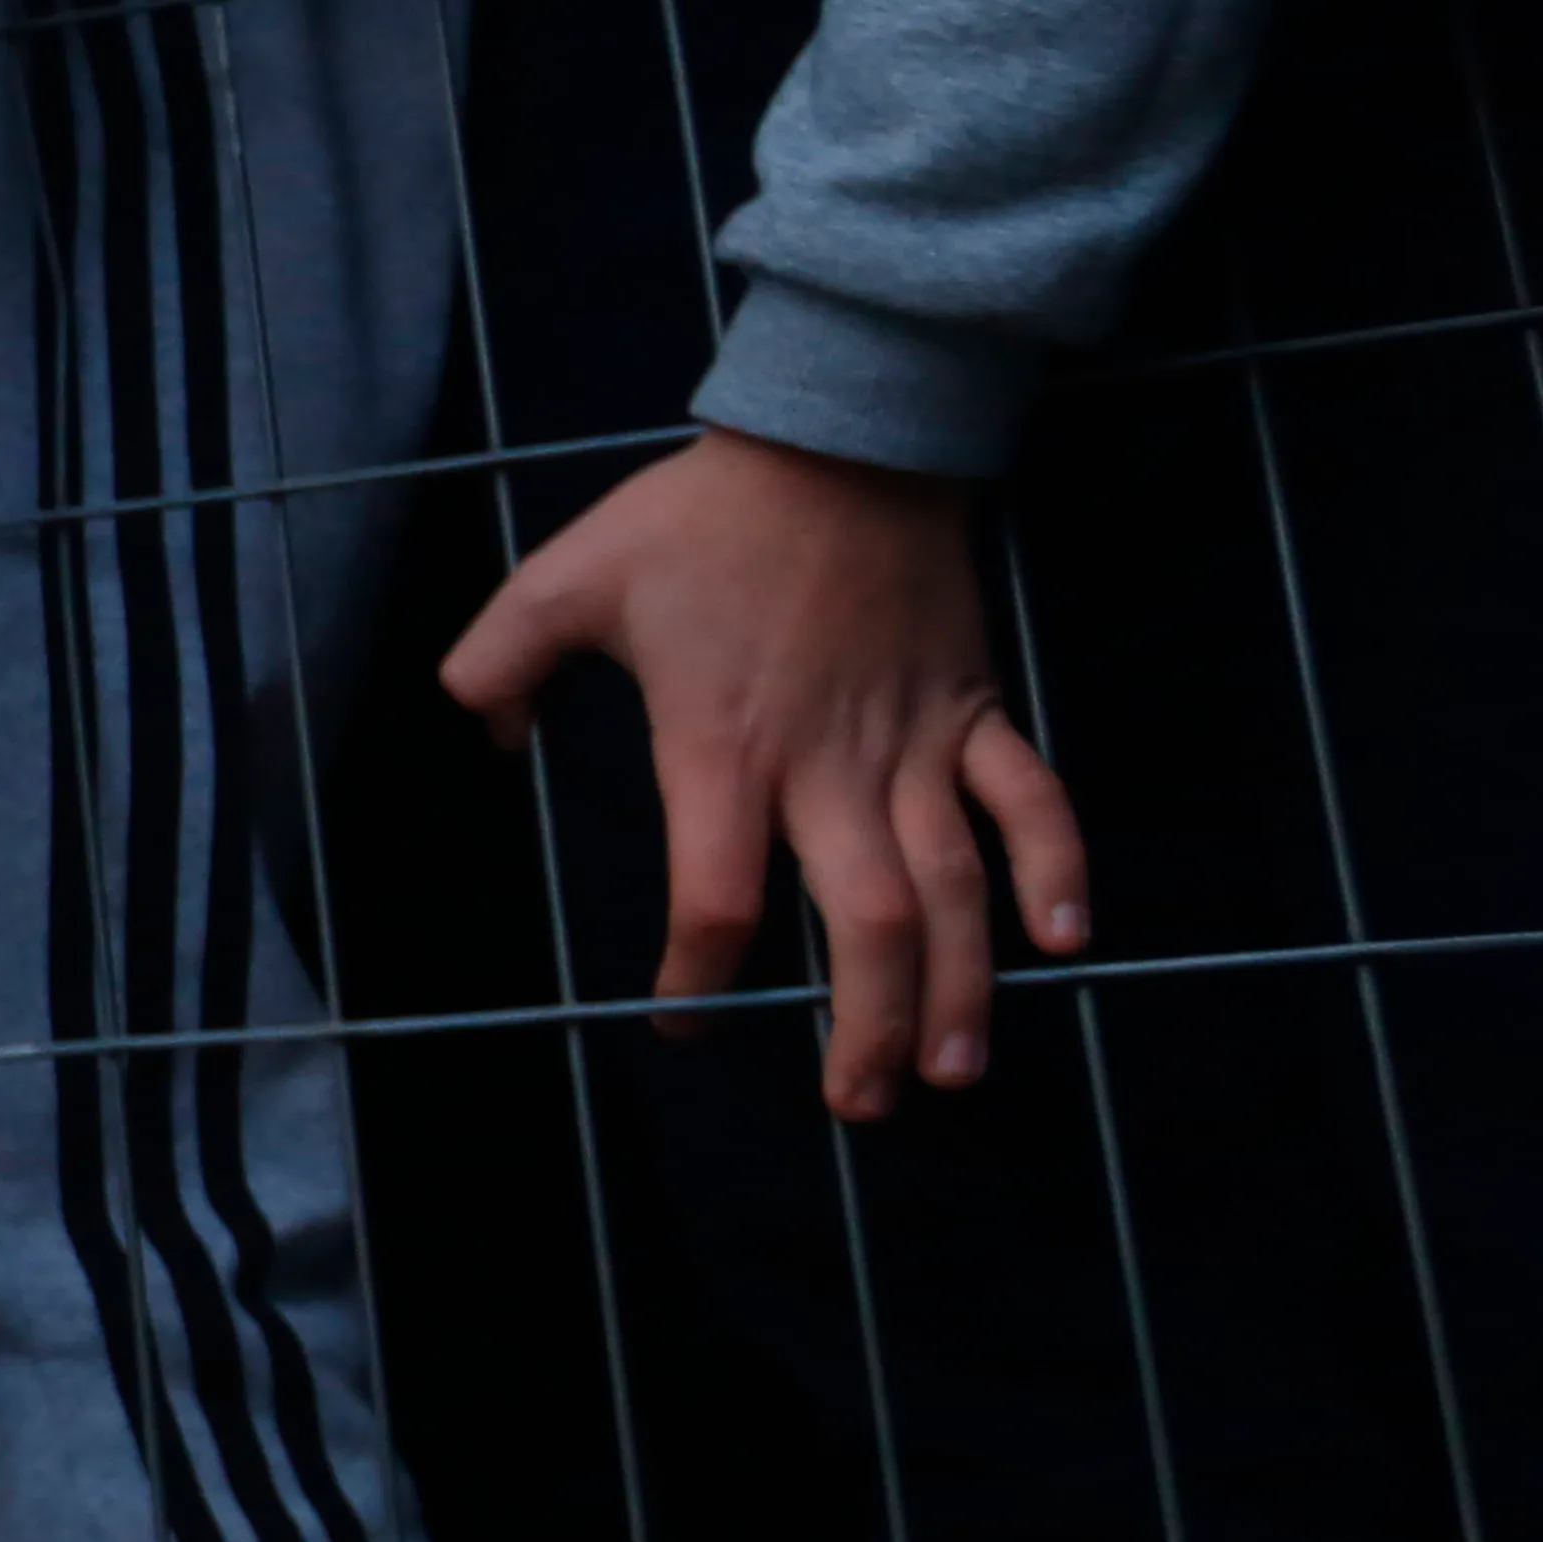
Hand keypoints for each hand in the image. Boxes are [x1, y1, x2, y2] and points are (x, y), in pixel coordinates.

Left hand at [440, 430, 1093, 1120]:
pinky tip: (1066, 941)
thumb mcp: (565, 579)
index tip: (685, 1021)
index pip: (715, 898)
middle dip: (862, 1024)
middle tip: (858, 1103)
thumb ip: (495, 662)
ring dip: (958, 983)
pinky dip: (1056, 866)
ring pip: (953, 884)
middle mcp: (829, 766)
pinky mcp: (975, 705)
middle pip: (860, 922)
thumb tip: (476, 731)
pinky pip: (1030, 797)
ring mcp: (914, 741)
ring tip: (951, 1071)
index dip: (698, 976)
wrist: (839, 437)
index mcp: (723, 749)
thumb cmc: (699, 517)